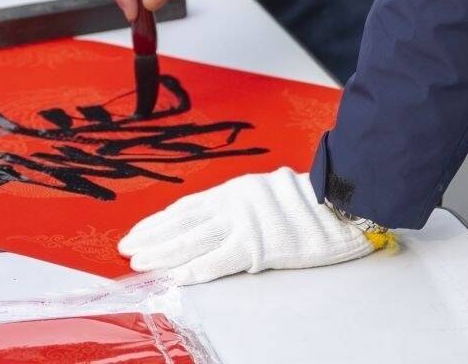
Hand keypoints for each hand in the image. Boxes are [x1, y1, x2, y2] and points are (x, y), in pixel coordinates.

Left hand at [118, 168, 376, 283]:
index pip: (185, 208)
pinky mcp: (257, 245)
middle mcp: (231, 203)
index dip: (158, 222)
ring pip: (191, 240)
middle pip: (180, 223)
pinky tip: (174, 276)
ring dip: (162, 253)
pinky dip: (193, 269)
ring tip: (140, 262)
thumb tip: (217, 221)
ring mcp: (242, 224)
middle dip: (151, 237)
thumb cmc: (308, 203)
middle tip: (126, 249)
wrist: (341, 202)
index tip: (136, 232)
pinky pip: (217, 260)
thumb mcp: (265, 194)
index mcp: (232, 191)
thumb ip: (240, 207)